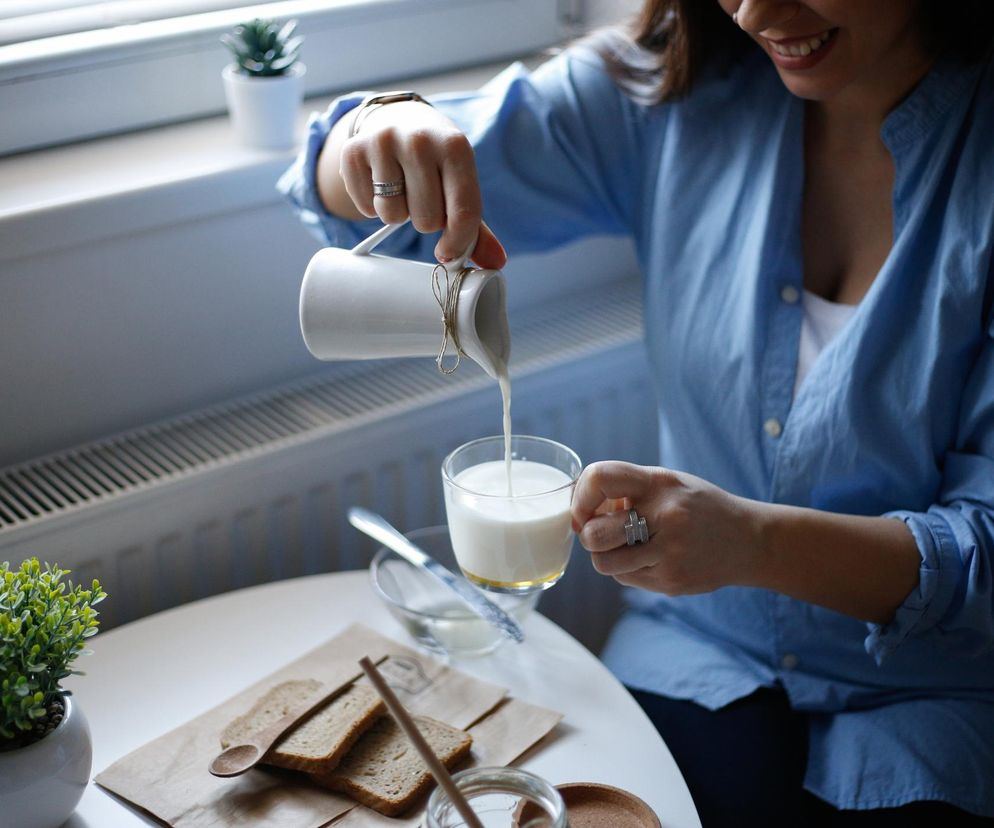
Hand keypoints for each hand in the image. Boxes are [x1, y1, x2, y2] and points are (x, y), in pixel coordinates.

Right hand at [337, 100, 506, 268]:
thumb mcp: (458, 183)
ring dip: (397, 213)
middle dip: (425, 220)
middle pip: (426, 221)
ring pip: (392, 216)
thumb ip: (475, 226)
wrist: (397, 119)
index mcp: (455, 147)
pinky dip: (372, 206)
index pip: (464, 212)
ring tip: (400, 189)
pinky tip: (379, 183)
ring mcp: (384, 142)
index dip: (458, 243)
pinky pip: (365, 208)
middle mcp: (420, 140)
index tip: (448, 255)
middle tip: (422, 198)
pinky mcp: (353, 150)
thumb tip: (495, 263)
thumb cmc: (434, 162)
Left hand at [571, 461, 763, 594]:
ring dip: (606, 556)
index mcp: (659, 484)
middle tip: (603, 532)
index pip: (600, 478)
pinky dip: (628, 570)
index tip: (584, 507)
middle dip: (589, 535)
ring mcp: (670, 553)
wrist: (750, 541)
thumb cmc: (697, 507)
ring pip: (604, 564)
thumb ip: (626, 489)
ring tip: (626, 546)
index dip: (581, 496)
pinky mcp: (671, 582)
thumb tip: (577, 507)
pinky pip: (625, 579)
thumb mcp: (667, 483)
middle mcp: (665, 516)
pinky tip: (650, 558)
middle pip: (594, 534)